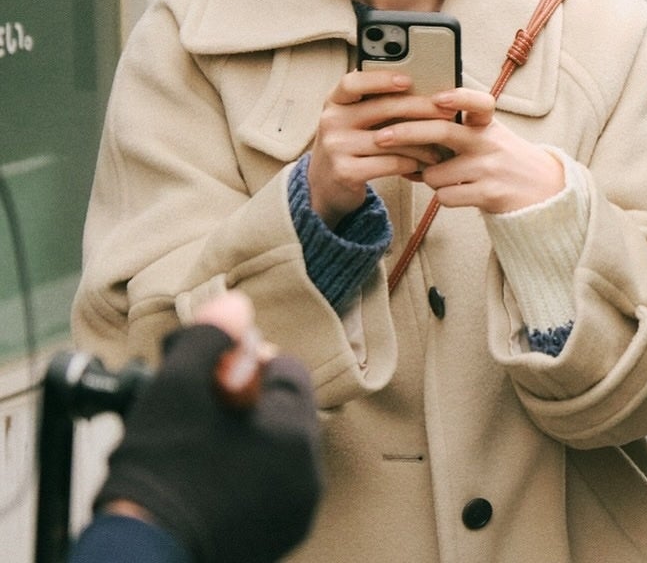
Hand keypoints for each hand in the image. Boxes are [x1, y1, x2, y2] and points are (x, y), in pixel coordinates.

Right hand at [92, 291, 321, 562]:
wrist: (140, 551)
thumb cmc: (158, 465)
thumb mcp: (178, 385)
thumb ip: (212, 337)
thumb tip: (236, 305)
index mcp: (296, 430)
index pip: (287, 370)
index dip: (246, 363)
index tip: (212, 374)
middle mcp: (309, 472)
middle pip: (284, 412)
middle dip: (246, 403)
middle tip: (200, 411)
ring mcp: (294, 510)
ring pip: (276, 452)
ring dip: (246, 441)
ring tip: (199, 446)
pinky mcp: (276, 539)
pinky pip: (267, 491)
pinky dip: (243, 480)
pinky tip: (205, 480)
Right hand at [306, 69, 450, 225]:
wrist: (326, 184)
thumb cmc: (352, 143)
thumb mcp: (356, 119)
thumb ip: (378, 104)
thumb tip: (428, 91)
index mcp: (335, 101)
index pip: (352, 83)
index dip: (380, 79)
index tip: (408, 80)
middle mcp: (331, 121)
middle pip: (381, 108)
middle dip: (420, 108)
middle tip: (447, 112)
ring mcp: (336, 147)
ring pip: (391, 139)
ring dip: (423, 141)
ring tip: (443, 143)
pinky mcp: (345, 172)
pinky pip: (390, 163)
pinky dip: (412, 162)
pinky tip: (425, 162)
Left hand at [372, 87, 565, 213]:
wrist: (541, 189)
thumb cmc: (502, 157)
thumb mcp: (487, 134)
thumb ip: (456, 126)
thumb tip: (405, 122)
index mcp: (488, 123)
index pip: (478, 101)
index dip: (457, 97)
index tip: (435, 97)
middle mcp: (489, 142)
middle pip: (442, 131)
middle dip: (406, 133)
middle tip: (381, 136)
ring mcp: (489, 168)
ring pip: (435, 173)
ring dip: (429, 177)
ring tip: (443, 175)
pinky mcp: (489, 193)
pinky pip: (445, 197)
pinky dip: (444, 196)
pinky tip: (458, 192)